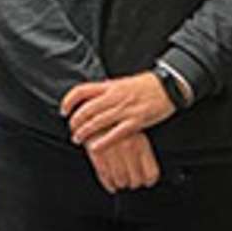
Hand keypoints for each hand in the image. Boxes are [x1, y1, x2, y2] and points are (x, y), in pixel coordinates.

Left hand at [61, 72, 175, 151]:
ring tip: (78, 139)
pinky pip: (115, 133)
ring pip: (98, 122)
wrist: (168, 87)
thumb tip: (89, 99)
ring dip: (84, 132)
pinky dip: (103, 142)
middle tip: (71, 129)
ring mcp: (125, 109)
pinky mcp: (135, 121)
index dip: (69, 101)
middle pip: (87, 109)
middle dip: (75, 122)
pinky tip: (95, 147)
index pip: (82, 91)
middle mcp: (115, 97)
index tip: (63, 110)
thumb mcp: (121, 83)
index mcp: (110, 86)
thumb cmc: (146, 86)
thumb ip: (105, 91)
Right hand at [86, 133, 160, 192]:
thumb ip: (144, 155)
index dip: (148, 181)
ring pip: (121, 180)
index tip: (145, 182)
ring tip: (121, 181)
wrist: (96, 116)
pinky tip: (112, 185)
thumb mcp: (136, 136)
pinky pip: (105, 176)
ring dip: (121, 184)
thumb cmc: (119, 128)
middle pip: (136, 180)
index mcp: (141, 143)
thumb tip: (149, 180)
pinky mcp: (97, 153)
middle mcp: (128, 147)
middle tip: (132, 182)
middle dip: (134, 183)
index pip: (151, 173)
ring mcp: (112, 150)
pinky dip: (109, 184)